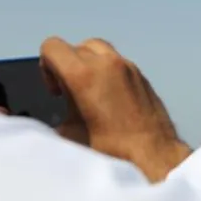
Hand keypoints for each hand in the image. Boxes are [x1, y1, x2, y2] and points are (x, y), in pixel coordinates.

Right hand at [39, 36, 192, 182]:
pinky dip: (107, 71)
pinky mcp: (141, 74)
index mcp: (83, 74)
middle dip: (67, 67)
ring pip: (97, 48)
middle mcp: (106, 63)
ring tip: (90, 92)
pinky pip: (116, 61)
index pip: (52, 46)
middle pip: (74, 47)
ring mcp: (127, 66)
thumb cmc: (112, 149)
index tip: (56, 91)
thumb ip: (58, 114)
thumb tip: (55, 114)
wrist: (154, 154)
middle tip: (71, 94)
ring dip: (88, 64)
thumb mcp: (71, 134)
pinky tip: (110, 98)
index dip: (46, 67)